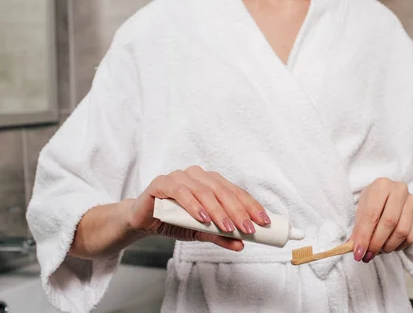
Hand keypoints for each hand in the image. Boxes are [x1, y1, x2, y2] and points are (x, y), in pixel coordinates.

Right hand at [128, 166, 270, 251]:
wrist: (142, 220)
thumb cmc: (173, 221)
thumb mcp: (200, 231)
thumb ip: (219, 235)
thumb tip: (242, 244)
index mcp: (210, 182)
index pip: (236, 192)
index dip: (251, 206)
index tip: (263, 221)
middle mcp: (198, 175)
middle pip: (223, 191)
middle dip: (238, 211)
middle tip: (248, 228)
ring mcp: (180, 176)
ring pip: (205, 192)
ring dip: (219, 211)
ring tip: (229, 228)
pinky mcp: (162, 183)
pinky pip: (181, 192)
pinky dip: (194, 206)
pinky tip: (203, 218)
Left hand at [350, 178, 412, 262]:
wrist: (390, 195)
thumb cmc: (374, 202)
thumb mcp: (362, 211)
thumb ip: (358, 229)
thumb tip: (353, 249)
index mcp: (381, 186)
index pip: (371, 214)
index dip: (364, 236)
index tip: (358, 253)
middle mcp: (399, 190)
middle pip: (389, 222)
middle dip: (376, 243)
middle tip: (368, 255)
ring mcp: (412, 201)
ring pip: (402, 231)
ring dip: (388, 246)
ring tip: (379, 250)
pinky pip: (411, 236)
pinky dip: (399, 246)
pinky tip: (390, 246)